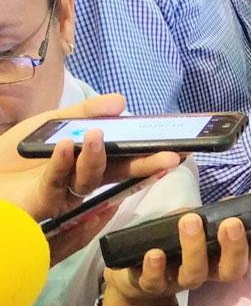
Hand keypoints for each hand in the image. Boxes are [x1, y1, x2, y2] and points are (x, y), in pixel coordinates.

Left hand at [0, 94, 179, 219]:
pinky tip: (67, 145)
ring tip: (97, 135)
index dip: (152, 152)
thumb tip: (121, 102)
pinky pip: (56, 182)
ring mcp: (64, 196)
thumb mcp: (52, 123)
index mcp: (90, 163)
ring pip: (90, 179)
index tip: (179, 146)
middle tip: (171, 156)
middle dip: (145, 165)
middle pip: (119, 174)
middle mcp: (83, 182)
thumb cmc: (14, 152)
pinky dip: (63, 162)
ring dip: (97, 157)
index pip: (127, 158)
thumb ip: (85, 113)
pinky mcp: (41, 204)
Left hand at [100, 215, 250, 305]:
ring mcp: (179, 280)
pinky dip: (154, 267)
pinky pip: (153, 281)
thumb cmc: (175, 243)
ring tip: (190, 220)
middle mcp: (207, 272)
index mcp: (222, 257)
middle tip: (232, 224)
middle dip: (234, 248)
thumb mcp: (198, 226)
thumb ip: (214, 215)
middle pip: (230, 271)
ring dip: (194, 248)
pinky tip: (154, 253)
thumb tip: (233, 201)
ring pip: (194, 274)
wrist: (136, 272)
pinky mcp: (151, 285)